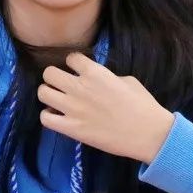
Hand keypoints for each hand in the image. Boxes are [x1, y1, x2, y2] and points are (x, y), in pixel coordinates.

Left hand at [38, 53, 174, 164]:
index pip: (71, 58)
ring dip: (49, 94)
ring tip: (57, 100)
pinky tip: (58, 116)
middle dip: (54, 77)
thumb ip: (105, 76)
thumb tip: (95, 79)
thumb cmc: (143, 105)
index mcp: (94, 72)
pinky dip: (48, 116)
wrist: (149, 134)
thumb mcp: (127, 80)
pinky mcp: (71, 129)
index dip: (74, 64)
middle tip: (63, 85)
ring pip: (43, 93)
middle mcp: (79, 87)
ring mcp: (73, 108)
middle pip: (49, 73)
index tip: (78, 71)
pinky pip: (45, 118)